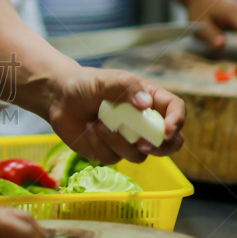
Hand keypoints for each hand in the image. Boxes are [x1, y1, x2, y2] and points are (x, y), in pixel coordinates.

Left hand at [46, 67, 184, 164]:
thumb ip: (127, 88)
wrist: (60, 98)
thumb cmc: (87, 84)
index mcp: (150, 100)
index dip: (176, 121)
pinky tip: (89, 130)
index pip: (175, 111)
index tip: (167, 129)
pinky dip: (100, 145)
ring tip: (100, 124)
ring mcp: (128, 140)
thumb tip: (145, 105)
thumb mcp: (107, 79)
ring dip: (119, 142)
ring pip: (138, 154)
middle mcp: (143, 123)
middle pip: (169, 143)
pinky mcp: (110, 152)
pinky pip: (113, 158)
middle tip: (143, 144)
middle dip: (161, 147)